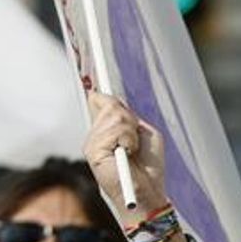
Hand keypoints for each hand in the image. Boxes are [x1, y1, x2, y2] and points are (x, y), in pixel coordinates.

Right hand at [84, 92, 168, 219]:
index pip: (99, 99)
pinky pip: (115, 131)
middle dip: (129, 118)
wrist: (147, 194)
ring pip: (114, 116)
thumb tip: (108, 100)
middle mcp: (95, 133)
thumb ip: (128, 116)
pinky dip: (128, 141)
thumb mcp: (144, 134)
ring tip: (132, 152)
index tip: (94, 47)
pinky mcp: (92, 151)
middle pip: (110, 103)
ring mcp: (91, 142)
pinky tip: (127, 156)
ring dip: (131, 133)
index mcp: (106, 128)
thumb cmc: (148, 167)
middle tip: (135, 142)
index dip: (99, 81)